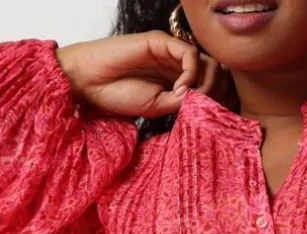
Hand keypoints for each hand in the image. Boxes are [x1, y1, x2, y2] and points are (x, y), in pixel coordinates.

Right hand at [55, 32, 227, 117]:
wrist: (90, 81)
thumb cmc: (117, 95)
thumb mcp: (158, 107)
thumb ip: (182, 103)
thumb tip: (205, 100)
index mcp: (176, 81)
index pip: (209, 85)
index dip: (215, 100)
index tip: (207, 118)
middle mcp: (176, 65)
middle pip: (213, 72)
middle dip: (216, 91)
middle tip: (203, 108)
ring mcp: (169, 53)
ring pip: (206, 61)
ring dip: (205, 82)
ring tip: (189, 99)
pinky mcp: (160, 42)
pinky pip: (189, 53)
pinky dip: (191, 71)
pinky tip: (180, 87)